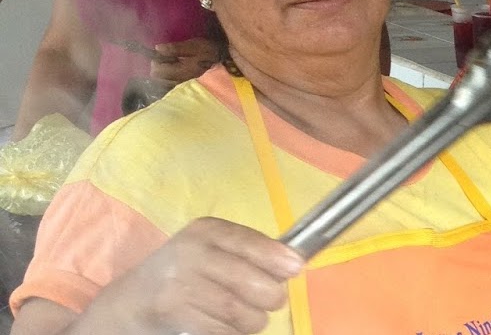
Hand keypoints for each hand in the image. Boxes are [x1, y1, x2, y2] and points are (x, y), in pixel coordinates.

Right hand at [102, 217, 300, 334]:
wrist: (129, 302)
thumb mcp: (211, 251)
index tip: (296, 268)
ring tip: (250, 318)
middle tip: (271, 301)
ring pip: (239, 310)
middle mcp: (191, 251)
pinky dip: (233, 333)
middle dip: (271, 297)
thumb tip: (294, 263)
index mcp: (206, 230)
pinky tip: (228, 328)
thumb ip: (247, 253)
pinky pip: (221, 329)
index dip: (276, 257)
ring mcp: (179, 282)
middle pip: (251, 280)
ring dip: (254, 320)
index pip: (248, 241)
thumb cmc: (183, 274)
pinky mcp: (172, 311)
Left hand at [151, 37, 219, 83]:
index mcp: (181, 71)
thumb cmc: (209, 51)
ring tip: (173, 65)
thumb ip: (175, 48)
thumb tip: (157, 48)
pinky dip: (169, 79)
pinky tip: (176, 72)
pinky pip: (170, 85)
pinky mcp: (187, 86)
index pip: (156, 71)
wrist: (225, 61)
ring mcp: (183, 85)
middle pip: (157, 78)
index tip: (163, 54)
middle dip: (159, 67)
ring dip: (163, 73)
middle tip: (168, 59)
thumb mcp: (194, 45)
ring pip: (163, 83)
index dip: (156, 61)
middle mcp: (180, 81)